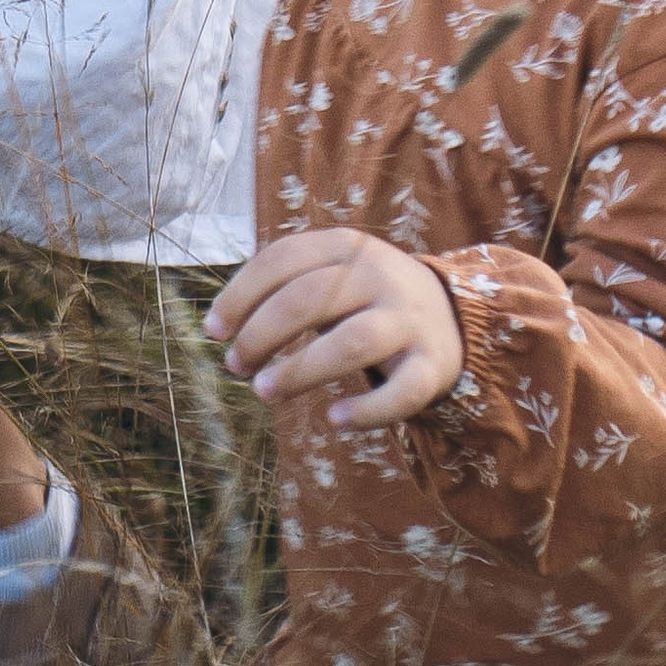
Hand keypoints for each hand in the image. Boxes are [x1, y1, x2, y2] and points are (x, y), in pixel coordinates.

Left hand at [205, 224, 463, 430]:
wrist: (452, 315)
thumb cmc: (364, 297)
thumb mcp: (330, 274)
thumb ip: (284, 288)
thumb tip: (221, 329)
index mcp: (345, 245)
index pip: (281, 260)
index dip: (240, 295)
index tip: (212, 330)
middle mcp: (379, 275)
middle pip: (308, 300)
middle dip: (261, 335)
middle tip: (235, 365)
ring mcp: (409, 319)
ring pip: (351, 343)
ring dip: (300, 371)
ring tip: (263, 392)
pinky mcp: (433, 364)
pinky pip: (402, 392)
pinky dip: (367, 410)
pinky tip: (334, 421)